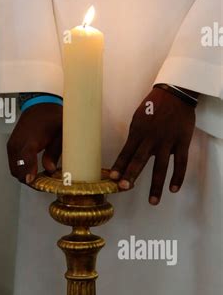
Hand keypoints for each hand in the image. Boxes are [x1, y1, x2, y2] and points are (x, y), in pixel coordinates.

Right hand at [7, 103, 61, 183]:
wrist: (39, 105)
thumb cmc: (52, 118)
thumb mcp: (60, 133)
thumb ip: (54, 152)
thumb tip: (50, 170)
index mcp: (31, 139)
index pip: (26, 159)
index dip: (29, 172)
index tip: (33, 182)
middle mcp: (18, 143)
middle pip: (18, 169)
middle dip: (29, 180)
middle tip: (43, 184)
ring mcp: (12, 145)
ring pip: (14, 169)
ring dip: (24, 176)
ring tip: (39, 178)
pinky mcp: (11, 146)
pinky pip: (13, 163)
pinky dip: (20, 169)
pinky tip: (33, 171)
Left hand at [110, 87, 195, 204]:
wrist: (175, 93)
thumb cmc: (153, 106)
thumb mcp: (138, 118)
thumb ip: (135, 137)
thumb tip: (128, 154)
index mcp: (138, 132)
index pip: (126, 152)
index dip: (119, 166)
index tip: (113, 178)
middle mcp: (151, 138)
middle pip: (140, 159)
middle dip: (132, 175)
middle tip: (125, 188)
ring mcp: (167, 141)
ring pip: (161, 166)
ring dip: (156, 185)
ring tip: (153, 201)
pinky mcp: (182, 142)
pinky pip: (180, 163)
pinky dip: (177, 177)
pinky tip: (173, 189)